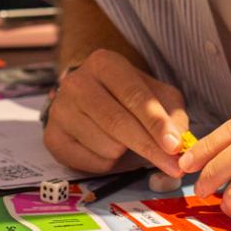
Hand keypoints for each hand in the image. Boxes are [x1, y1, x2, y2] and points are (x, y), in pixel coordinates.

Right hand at [42, 49, 189, 175]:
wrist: (91, 99)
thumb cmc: (130, 97)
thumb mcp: (158, 97)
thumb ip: (173, 118)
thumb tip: (178, 148)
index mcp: (104, 63)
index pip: (134, 96)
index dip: (156, 123)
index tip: (173, 146)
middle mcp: (76, 82)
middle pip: (118, 123)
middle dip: (149, 148)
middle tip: (173, 167)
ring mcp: (60, 110)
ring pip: (107, 146)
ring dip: (126, 153)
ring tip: (125, 141)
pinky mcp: (52, 137)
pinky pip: (91, 163)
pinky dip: (108, 163)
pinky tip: (106, 148)